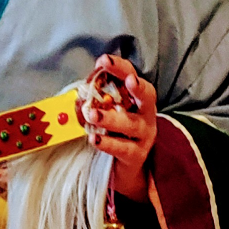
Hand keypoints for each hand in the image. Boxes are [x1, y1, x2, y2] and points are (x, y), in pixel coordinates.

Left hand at [80, 54, 156, 200]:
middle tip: (128, 80)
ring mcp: (144, 136)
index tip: (104, 60)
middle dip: (137, 85)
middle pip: (146, 96)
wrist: (128, 168)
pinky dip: (108, 143)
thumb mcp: (111, 111)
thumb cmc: (116, 133)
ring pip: (131, 124)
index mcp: (138, 99)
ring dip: (111, 118)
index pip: (132, 76)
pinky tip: (94, 139)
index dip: (120, 67)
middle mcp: (146, 114)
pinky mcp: (136, 155)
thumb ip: (100, 97)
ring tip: (92, 114)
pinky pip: (123, 148)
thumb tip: (82, 84)